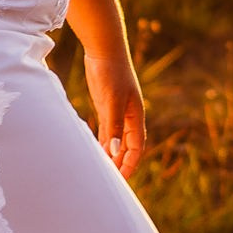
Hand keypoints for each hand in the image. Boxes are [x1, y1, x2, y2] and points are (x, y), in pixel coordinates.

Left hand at [85, 47, 146, 176]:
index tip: (122, 178)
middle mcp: (128, 117)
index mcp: (136, 117)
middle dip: (121, 163)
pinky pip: (106, 130)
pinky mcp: (105, 107)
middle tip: (111, 180)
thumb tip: (113, 151)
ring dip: (111, 154)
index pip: (137, 147)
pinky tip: (95, 152)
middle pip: (126, 146)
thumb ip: (113, 126)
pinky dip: (102, 142)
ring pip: (115, 140)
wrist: (104, 51)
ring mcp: (116, 112)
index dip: (131, 163)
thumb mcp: (112, 101)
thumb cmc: (111, 73)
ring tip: (102, 170)